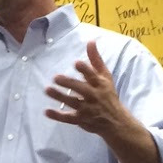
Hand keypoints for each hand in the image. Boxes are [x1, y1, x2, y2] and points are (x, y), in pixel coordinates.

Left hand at [44, 39, 162, 162]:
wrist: (116, 121)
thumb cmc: (108, 95)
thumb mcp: (105, 77)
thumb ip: (96, 59)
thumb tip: (91, 41)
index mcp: (99, 84)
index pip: (92, 76)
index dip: (85, 70)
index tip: (76, 63)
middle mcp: (93, 96)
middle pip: (80, 89)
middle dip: (69, 83)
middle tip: (56, 77)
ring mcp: (87, 109)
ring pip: (72, 102)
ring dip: (60, 97)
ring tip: (47, 90)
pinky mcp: (81, 120)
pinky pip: (68, 119)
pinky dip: (58, 116)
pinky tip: (46, 111)